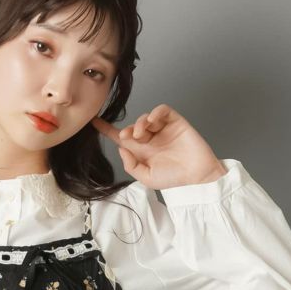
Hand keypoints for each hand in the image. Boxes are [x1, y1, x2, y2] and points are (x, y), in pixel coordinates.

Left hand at [91, 105, 227, 189]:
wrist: (196, 176)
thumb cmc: (173, 179)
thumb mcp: (146, 178)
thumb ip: (131, 165)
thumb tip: (121, 148)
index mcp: (142, 152)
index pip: (122, 139)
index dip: (107, 130)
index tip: (94, 122)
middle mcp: (151, 139)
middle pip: (133, 127)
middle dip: (128, 130)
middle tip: (130, 137)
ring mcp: (163, 130)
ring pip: (146, 118)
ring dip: (140, 123)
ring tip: (143, 134)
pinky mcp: (175, 122)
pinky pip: (162, 111)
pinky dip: (155, 113)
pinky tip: (152, 122)